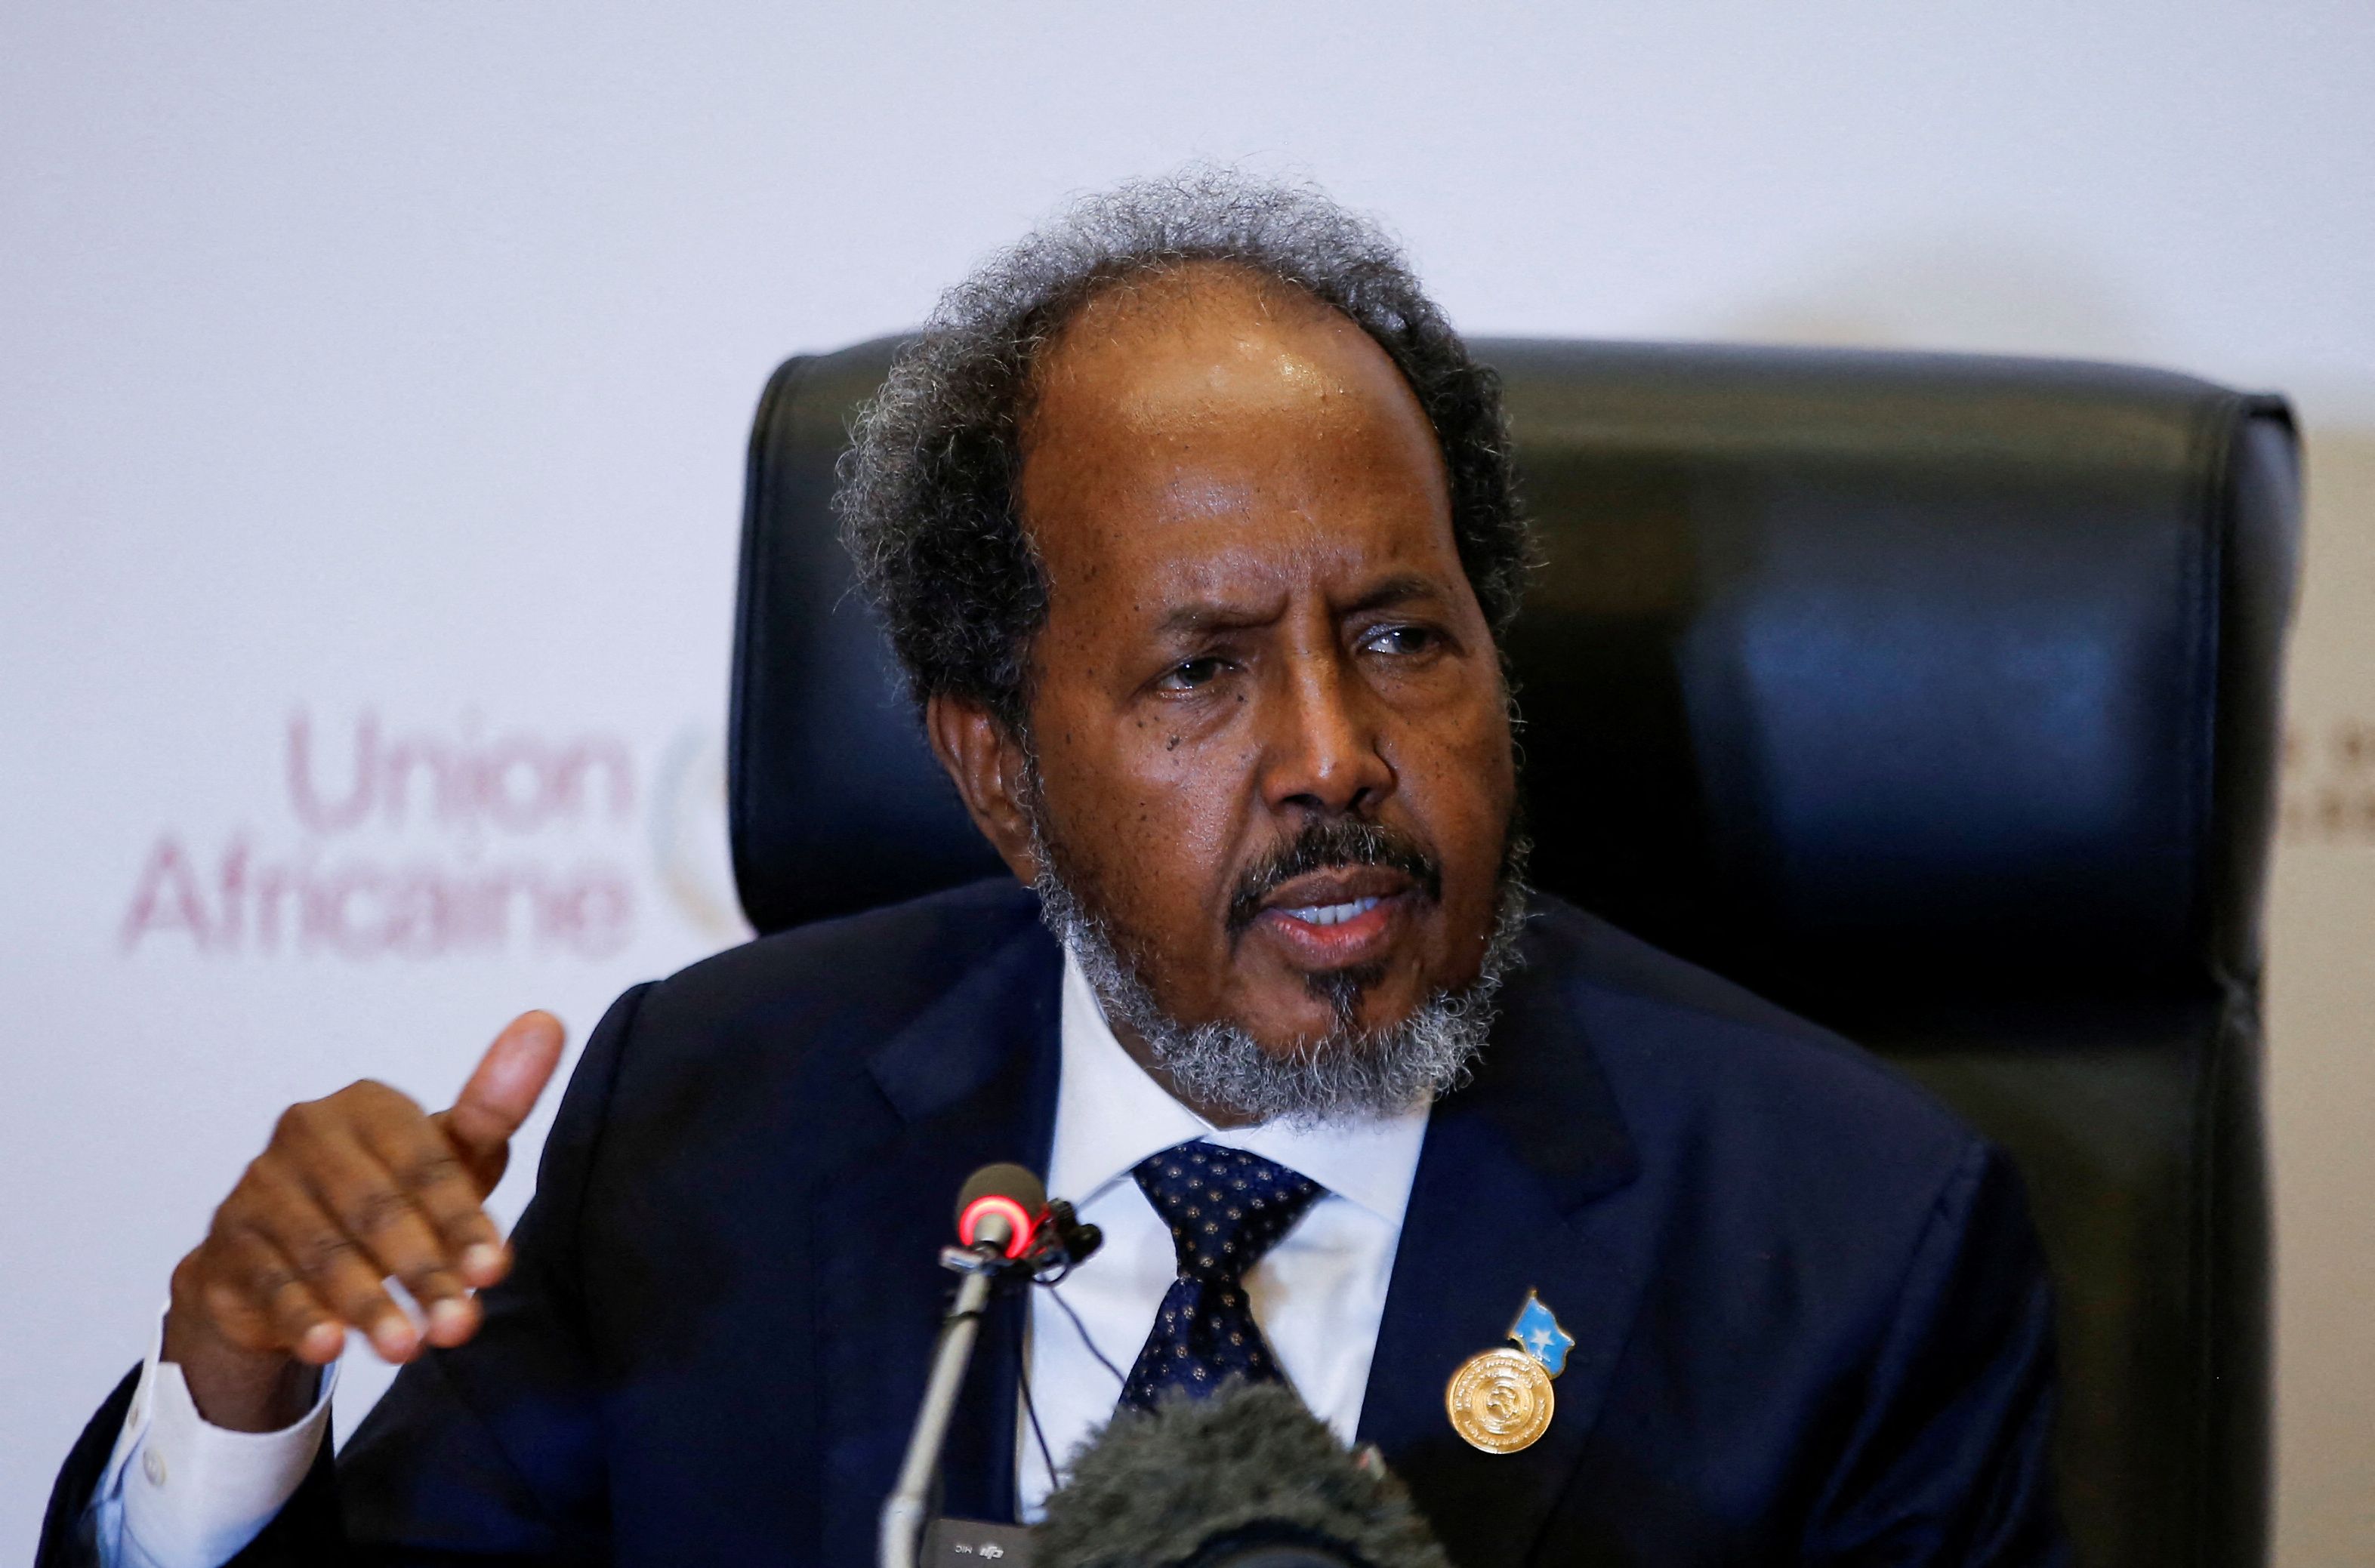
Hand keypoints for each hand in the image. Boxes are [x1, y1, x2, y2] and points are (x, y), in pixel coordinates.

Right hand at [160, 1011, 566, 1430]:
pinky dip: (299, 1318)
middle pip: (375, 1211)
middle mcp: (304, 1136)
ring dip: (367, 1304)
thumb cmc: (389, 1193)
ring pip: (322, 1252)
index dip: (463, 1220)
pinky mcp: (226, 1246)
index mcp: (365, 1105)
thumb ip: (494, 1105)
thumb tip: (548, 1021)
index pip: (424, 1164)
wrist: (287, 1250)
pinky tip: (328, 1350)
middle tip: (461, 1326)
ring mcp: (258, 1190)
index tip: (498, 1271)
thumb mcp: (444, 1157)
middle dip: (424, 1272)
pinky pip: (268, 1285)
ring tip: (408, 1349)